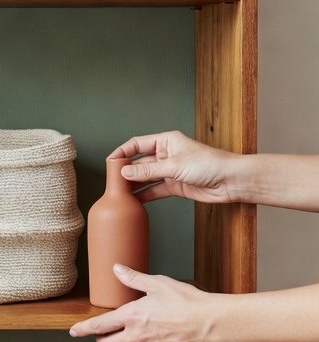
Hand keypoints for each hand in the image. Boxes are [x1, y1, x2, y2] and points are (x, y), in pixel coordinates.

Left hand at [69, 266, 217, 341]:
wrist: (210, 322)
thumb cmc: (186, 301)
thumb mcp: (158, 283)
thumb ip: (134, 279)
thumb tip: (118, 269)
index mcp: (132, 317)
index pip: (99, 326)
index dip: (83, 330)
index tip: (74, 332)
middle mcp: (137, 336)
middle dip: (102, 341)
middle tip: (105, 335)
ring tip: (129, 337)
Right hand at [110, 130, 236, 203]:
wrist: (231, 181)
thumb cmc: (209, 164)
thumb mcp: (174, 166)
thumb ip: (148, 171)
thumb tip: (126, 173)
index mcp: (166, 141)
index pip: (137, 144)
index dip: (122, 152)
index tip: (110, 161)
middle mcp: (167, 154)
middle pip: (140, 162)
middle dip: (126, 171)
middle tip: (112, 181)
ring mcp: (170, 171)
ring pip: (146, 177)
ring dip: (134, 185)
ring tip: (120, 193)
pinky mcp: (175, 186)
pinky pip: (155, 190)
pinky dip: (145, 195)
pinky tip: (135, 201)